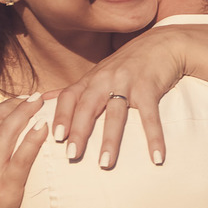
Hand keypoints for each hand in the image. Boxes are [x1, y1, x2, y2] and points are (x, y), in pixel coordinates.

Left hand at [53, 25, 186, 167]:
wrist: (164, 44)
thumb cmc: (129, 63)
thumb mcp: (100, 72)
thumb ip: (76, 89)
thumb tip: (43, 99)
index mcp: (92, 79)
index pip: (69, 96)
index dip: (61, 116)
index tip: (56, 138)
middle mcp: (106, 79)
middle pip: (88, 107)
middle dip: (79, 132)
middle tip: (72, 156)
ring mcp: (127, 82)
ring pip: (116, 114)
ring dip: (110, 140)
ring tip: (105, 164)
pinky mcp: (149, 87)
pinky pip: (150, 117)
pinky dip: (154, 138)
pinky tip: (156, 157)